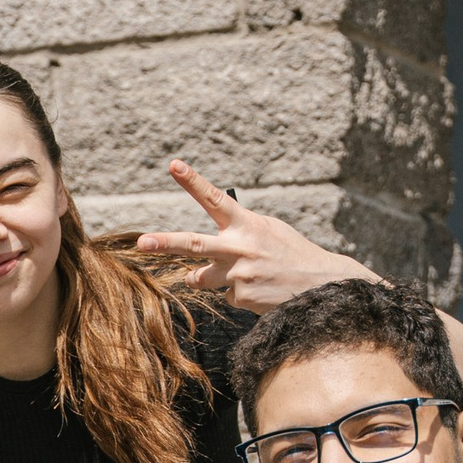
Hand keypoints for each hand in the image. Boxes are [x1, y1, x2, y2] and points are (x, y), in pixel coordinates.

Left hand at [136, 159, 379, 313]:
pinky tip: (262, 289)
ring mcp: (238, 275)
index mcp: (246, 224)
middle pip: (192, 244)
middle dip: (164, 243)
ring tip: (241, 272)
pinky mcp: (241, 297)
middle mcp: (239, 248)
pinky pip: (226, 294)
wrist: (322, 285)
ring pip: (201, 278)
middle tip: (141, 242)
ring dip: (205, 277)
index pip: (215, 199)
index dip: (193, 181)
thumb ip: (234, 234)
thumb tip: (197, 259)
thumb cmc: (290, 253)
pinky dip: (239, 292)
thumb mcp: (267, 230)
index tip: (174, 165)